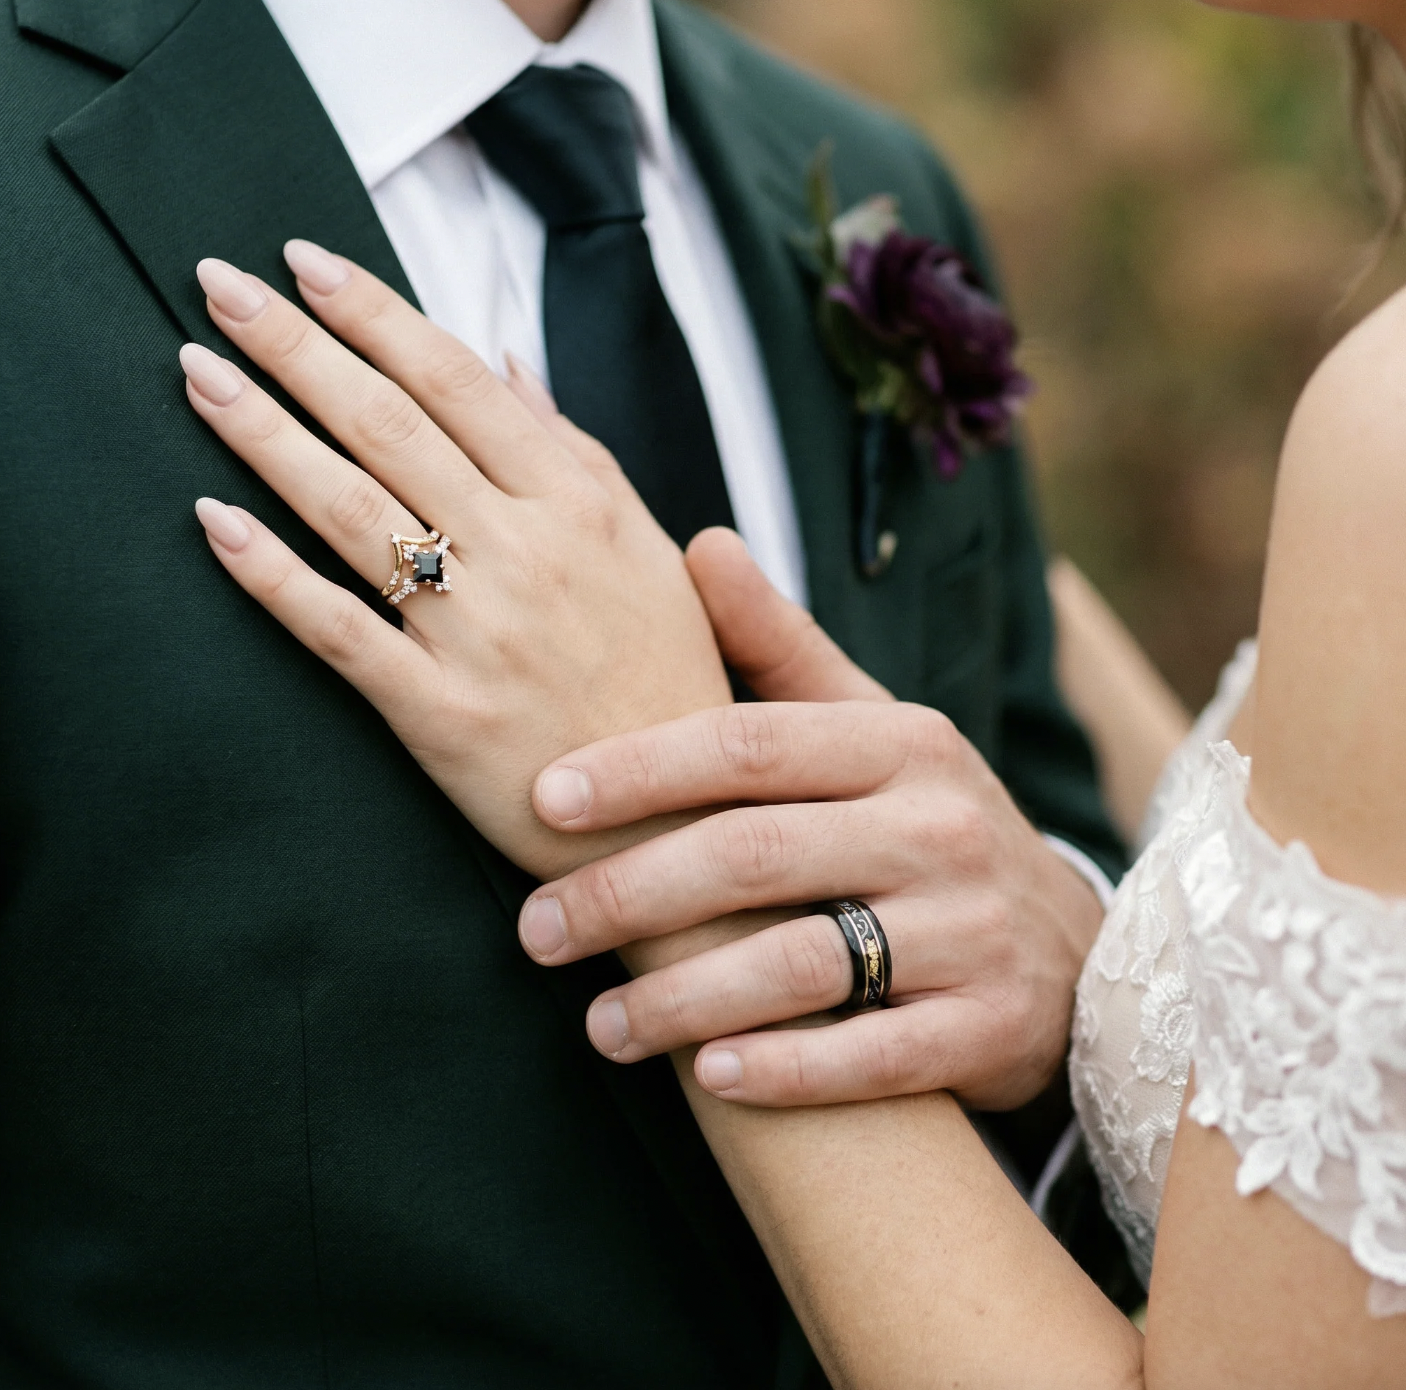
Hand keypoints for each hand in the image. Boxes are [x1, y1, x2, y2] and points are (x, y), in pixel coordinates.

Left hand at [184, 242, 729, 879]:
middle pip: (388, 426)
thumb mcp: (648, 553)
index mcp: (578, 507)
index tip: (306, 264)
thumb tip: (512, 362)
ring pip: (350, 510)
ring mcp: (477, 635)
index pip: (458, 383)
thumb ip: (579, 455)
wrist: (676, 816)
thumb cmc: (664, 678)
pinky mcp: (437, 713)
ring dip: (264, 432)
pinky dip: (270, 573)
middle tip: (218, 284)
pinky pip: (337, 630)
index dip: (374, 314)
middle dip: (295, 345)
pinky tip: (214, 521)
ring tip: (198, 373)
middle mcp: (525, 556)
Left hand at [518, 552, 1104, 1108]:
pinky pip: (872, 1056)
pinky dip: (786, 1071)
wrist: (1069, 945)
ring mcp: (970, 930)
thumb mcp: (870, 727)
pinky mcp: (987, 1025)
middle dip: (629, 895)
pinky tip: (708, 1079)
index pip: (750, 745)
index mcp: (901, 741)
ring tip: (600, 1026)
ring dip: (684, 999)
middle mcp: (940, 825)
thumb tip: (699, 544)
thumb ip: (781, 649)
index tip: (542, 800)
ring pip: (803, 964)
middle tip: (537, 932)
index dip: (639, 770)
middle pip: (756, 855)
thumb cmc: (925, 823)